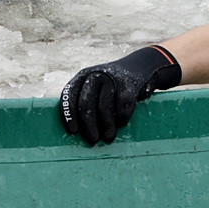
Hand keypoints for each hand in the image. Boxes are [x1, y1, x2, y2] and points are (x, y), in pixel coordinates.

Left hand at [59, 46, 180, 144]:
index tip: (73, 131)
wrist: (140, 66)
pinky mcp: (130, 84)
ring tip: (108, 137)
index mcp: (82, 76)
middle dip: (89, 125)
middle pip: (86, 103)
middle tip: (93, 140)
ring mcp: (112, 78)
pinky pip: (123, 105)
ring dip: (106, 126)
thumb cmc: (111, 86)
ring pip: (104, 106)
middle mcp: (95, 75)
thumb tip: (78, 132)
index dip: (69, 114)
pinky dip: (122, 117)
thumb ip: (85, 101)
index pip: (69, 95)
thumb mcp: (95, 86)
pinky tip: (122, 123)